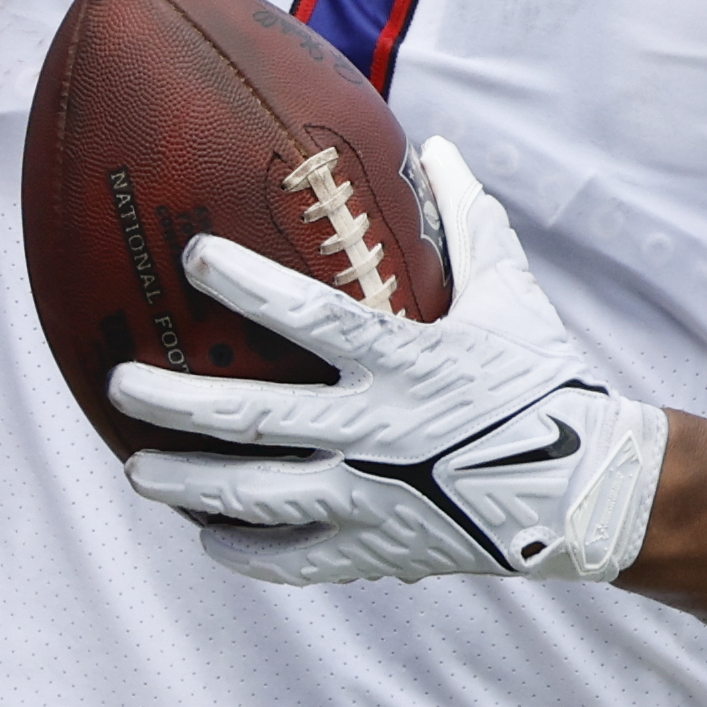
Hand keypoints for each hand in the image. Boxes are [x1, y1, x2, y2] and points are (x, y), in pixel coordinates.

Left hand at [112, 135, 671, 584]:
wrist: (584, 492)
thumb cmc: (543, 380)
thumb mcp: (509, 293)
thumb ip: (466, 221)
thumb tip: (438, 145)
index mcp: (405, 363)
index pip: (311, 318)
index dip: (250, 287)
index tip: (195, 257)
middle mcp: (376, 433)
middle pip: (254, 420)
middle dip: (177, 403)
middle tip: (122, 383)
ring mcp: (370, 499)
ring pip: (256, 498)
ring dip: (188, 484)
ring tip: (136, 470)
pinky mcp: (376, 550)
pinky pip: (293, 560)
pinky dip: (245, 551)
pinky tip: (207, 535)